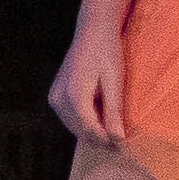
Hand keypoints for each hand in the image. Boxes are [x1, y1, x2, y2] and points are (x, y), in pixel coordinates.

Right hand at [47, 22, 127, 147]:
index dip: (107, 140)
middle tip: (122, 142)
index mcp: (74, 95)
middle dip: (100, 139)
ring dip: (93, 133)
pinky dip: (85, 123)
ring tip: (114, 131)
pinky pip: (70, 119)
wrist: (92, 32)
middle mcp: (59, 98)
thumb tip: (118, 138)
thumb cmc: (107, 52)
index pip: (90, 129)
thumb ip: (114, 111)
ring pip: (74, 127)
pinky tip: (101, 119)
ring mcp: (54, 98)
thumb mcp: (115, 82)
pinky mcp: (55, 97)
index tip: (124, 147)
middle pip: (80, 131)